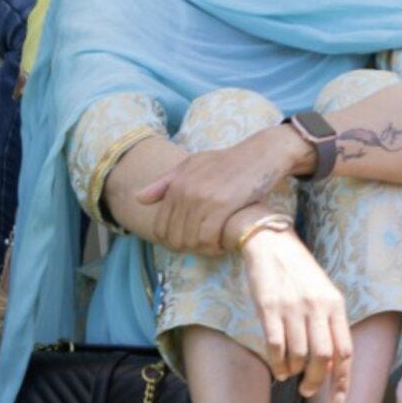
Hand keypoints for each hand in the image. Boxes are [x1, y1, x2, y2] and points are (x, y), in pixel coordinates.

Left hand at [134, 130, 296, 254]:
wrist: (262, 154)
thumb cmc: (228, 161)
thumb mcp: (193, 164)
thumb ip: (165, 183)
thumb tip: (139, 199)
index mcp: (176, 183)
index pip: (160, 227)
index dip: (171, 241)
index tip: (188, 242)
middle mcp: (186, 191)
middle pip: (174, 237)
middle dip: (186, 247)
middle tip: (203, 247)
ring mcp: (204, 199)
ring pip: (190, 240)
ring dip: (202, 249)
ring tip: (214, 246)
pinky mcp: (223, 206)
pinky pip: (208, 238)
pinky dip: (214, 247)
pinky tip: (223, 244)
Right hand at [240, 227, 353, 398]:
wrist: (272, 244)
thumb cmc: (300, 273)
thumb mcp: (324, 293)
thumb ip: (330, 323)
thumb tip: (331, 363)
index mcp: (335, 304)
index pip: (346, 349)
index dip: (343, 379)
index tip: (339, 400)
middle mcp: (317, 307)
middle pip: (324, 358)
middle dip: (317, 382)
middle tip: (308, 391)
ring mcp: (293, 308)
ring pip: (299, 355)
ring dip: (295, 373)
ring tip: (290, 375)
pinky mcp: (268, 309)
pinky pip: (275, 346)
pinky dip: (278, 364)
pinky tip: (279, 370)